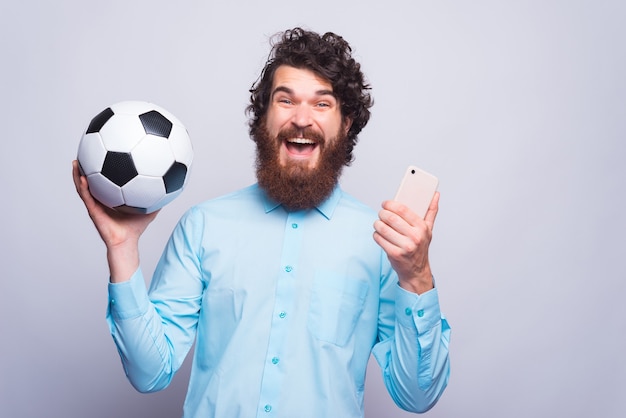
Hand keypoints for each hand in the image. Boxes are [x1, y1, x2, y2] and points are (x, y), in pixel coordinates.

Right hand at [72, 160, 157, 281]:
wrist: (127, 241)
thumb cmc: (136, 227)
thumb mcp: (149, 207)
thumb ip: (157, 195)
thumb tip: (170, 184)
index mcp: (111, 196)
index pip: (104, 179)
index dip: (101, 167)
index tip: (102, 153)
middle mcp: (101, 198)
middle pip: (91, 180)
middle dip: (86, 167)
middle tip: (85, 153)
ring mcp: (95, 204)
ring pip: (83, 187)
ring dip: (78, 175)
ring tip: (75, 162)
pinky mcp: (93, 211)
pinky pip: (86, 197)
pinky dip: (83, 186)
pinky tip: (83, 177)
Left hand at [373, 192, 438, 294]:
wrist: (416, 271)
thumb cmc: (420, 247)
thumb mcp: (428, 229)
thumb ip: (431, 211)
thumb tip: (435, 195)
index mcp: (422, 228)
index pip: (403, 210)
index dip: (391, 204)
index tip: (386, 203)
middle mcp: (415, 237)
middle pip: (391, 218)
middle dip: (382, 213)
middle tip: (381, 213)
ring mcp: (405, 247)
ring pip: (383, 228)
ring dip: (377, 224)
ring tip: (378, 223)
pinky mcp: (394, 254)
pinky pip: (379, 239)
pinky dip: (376, 235)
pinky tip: (379, 234)